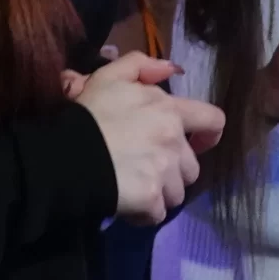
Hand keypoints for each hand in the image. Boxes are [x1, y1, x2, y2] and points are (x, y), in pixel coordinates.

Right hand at [79, 52, 225, 224]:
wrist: (65, 153)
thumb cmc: (88, 113)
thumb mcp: (108, 77)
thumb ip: (141, 65)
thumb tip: (171, 69)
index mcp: (169, 110)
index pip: (213, 121)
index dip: (208, 135)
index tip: (194, 143)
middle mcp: (173, 141)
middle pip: (191, 167)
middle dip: (172, 171)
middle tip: (144, 169)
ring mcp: (164, 172)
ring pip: (176, 193)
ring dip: (159, 193)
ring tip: (133, 187)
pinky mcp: (150, 198)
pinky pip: (157, 213)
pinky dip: (144, 213)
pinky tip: (126, 204)